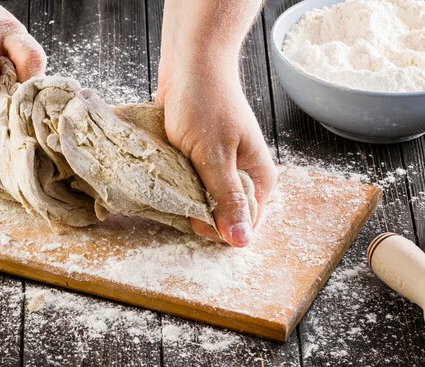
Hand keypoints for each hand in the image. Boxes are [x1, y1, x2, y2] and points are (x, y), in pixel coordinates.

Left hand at [156, 61, 277, 246]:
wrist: (191, 64)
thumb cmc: (206, 104)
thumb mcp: (215, 157)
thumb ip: (227, 199)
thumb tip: (241, 242)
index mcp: (259, 179)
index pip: (243, 225)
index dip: (217, 228)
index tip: (192, 217)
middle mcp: (243, 176)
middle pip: (221, 215)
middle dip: (199, 212)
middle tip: (178, 192)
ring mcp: (221, 168)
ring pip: (203, 200)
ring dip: (185, 198)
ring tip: (172, 180)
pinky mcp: (200, 160)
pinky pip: (190, 184)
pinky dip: (178, 184)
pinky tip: (167, 176)